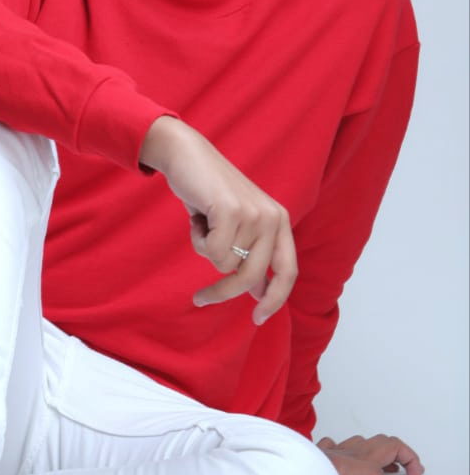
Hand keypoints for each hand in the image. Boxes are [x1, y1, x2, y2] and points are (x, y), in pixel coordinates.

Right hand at [139, 115, 296, 325]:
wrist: (187, 155)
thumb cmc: (209, 194)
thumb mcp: (237, 227)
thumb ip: (250, 256)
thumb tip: (258, 293)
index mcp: (279, 222)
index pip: (288, 272)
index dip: (275, 299)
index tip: (257, 319)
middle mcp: (273, 218)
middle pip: (249, 277)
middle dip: (222, 292)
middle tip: (200, 299)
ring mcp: (254, 213)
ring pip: (224, 264)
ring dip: (204, 248)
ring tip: (204, 223)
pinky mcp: (231, 211)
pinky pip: (210, 251)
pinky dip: (197, 239)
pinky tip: (198, 216)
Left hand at [317, 434, 424, 474]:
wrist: (288, 470)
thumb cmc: (311, 470)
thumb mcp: (345, 471)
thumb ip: (369, 473)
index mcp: (360, 452)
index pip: (394, 445)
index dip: (410, 458)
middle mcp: (350, 449)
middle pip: (383, 444)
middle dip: (400, 455)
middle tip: (410, 473)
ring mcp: (337, 453)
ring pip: (365, 447)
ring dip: (380, 457)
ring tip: (389, 472)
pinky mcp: (324, 459)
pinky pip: (343, 451)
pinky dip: (356, 458)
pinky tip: (354, 467)